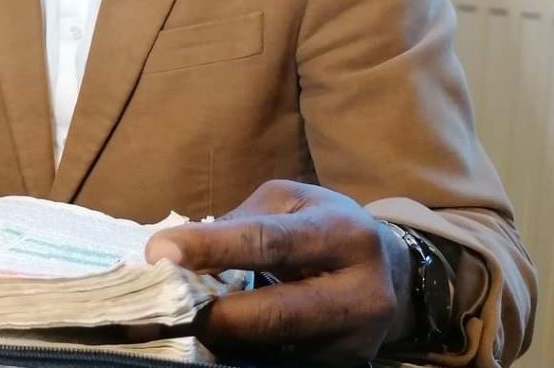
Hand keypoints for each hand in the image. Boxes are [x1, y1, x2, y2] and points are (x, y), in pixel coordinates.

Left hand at [145, 180, 414, 364]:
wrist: (393, 272)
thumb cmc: (324, 224)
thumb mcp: (290, 202)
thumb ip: (241, 222)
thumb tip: (182, 251)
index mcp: (342, 233)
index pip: (268, 242)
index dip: (211, 248)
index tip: (160, 252)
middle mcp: (360, 292)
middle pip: (277, 314)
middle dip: (215, 315)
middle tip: (165, 306)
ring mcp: (357, 341)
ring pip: (279, 349)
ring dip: (225, 339)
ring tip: (185, 321)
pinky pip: (286, 364)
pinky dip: (247, 352)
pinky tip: (221, 337)